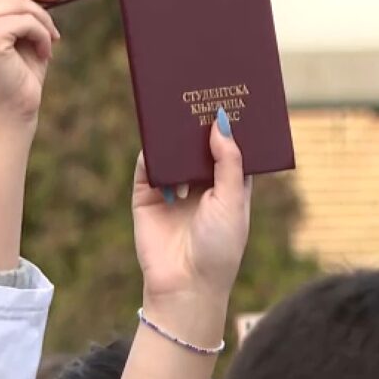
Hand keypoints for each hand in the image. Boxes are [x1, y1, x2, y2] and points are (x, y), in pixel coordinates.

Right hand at [131, 109, 251, 337]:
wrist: (185, 286)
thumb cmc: (219, 247)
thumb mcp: (233, 201)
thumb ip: (228, 162)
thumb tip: (220, 123)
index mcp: (227, 185)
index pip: (228, 148)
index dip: (228, 127)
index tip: (230, 97)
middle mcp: (200, 184)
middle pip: (197, 145)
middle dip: (197, 124)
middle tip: (199, 93)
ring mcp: (172, 189)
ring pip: (171, 152)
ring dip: (174, 134)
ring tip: (178, 109)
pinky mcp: (146, 196)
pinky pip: (146, 167)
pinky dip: (151, 152)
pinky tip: (158, 141)